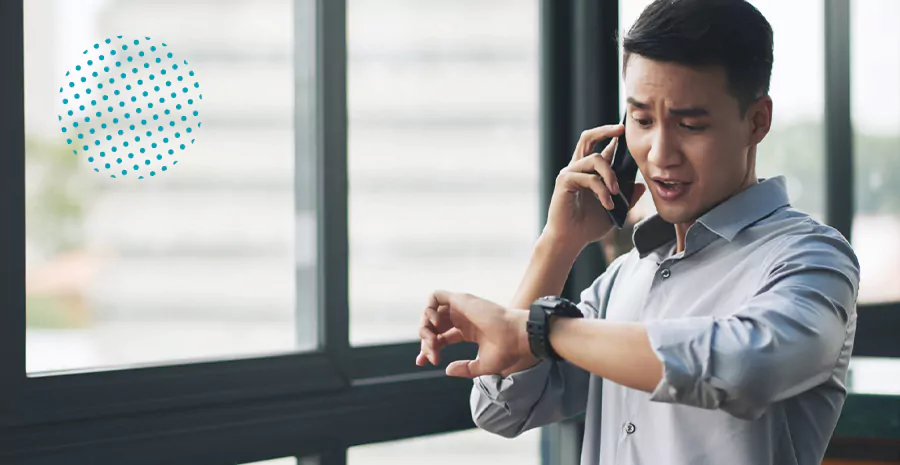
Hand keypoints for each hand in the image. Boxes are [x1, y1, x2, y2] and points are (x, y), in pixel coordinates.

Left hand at [415, 290, 535, 377]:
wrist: (517, 337)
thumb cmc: (506, 350)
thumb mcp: (482, 365)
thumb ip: (464, 368)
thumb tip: (447, 370)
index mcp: (469, 331)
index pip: (442, 337)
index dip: (429, 348)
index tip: (422, 362)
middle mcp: (463, 318)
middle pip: (434, 327)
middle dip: (425, 342)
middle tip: (429, 357)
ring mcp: (461, 308)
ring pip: (431, 312)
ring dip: (425, 328)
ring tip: (433, 343)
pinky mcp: (461, 299)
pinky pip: (435, 296)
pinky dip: (429, 309)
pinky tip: (436, 325)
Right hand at [544, 124, 645, 247]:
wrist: (570, 240)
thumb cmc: (589, 226)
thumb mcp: (616, 210)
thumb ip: (627, 197)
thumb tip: (641, 185)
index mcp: (589, 171)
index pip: (601, 146)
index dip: (612, 135)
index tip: (627, 129)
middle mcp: (578, 167)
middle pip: (588, 137)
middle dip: (605, 130)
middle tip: (621, 129)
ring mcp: (570, 173)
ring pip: (595, 159)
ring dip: (611, 175)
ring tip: (616, 193)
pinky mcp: (565, 181)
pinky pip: (589, 178)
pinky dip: (602, 190)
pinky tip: (608, 204)